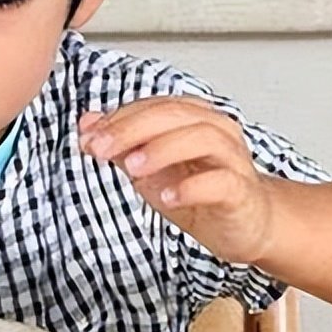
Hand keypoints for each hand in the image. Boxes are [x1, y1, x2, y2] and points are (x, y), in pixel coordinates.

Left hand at [78, 96, 275, 263]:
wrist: (244, 225)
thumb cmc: (199, 190)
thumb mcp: (150, 168)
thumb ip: (121, 144)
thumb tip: (86, 124)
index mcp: (193, 118)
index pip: (152, 106)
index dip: (117, 119)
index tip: (87, 137)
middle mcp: (216, 130)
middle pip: (174, 114)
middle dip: (131, 129)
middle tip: (100, 149)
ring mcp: (232, 159)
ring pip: (203, 138)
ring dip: (162, 150)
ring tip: (131, 169)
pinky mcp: (242, 190)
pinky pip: (221, 181)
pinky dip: (191, 187)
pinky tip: (167, 197)